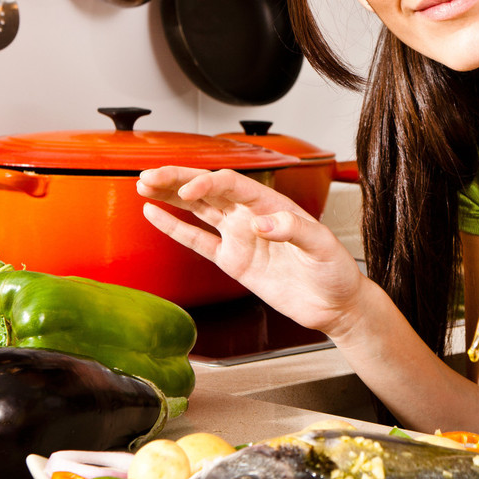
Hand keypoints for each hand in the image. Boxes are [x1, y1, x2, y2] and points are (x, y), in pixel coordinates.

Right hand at [136, 167, 366, 332]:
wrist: (334, 304)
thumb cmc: (335, 270)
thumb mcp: (322, 246)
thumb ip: (294, 230)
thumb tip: (261, 223)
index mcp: (272, 204)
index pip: (232, 184)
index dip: (208, 183)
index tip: (189, 190)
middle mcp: (251, 215)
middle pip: (208, 189)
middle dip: (177, 180)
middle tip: (148, 175)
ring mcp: (239, 236)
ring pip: (198, 210)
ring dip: (171, 197)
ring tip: (143, 184)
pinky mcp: (233, 260)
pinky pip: (198, 241)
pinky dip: (176, 228)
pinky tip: (155, 214)